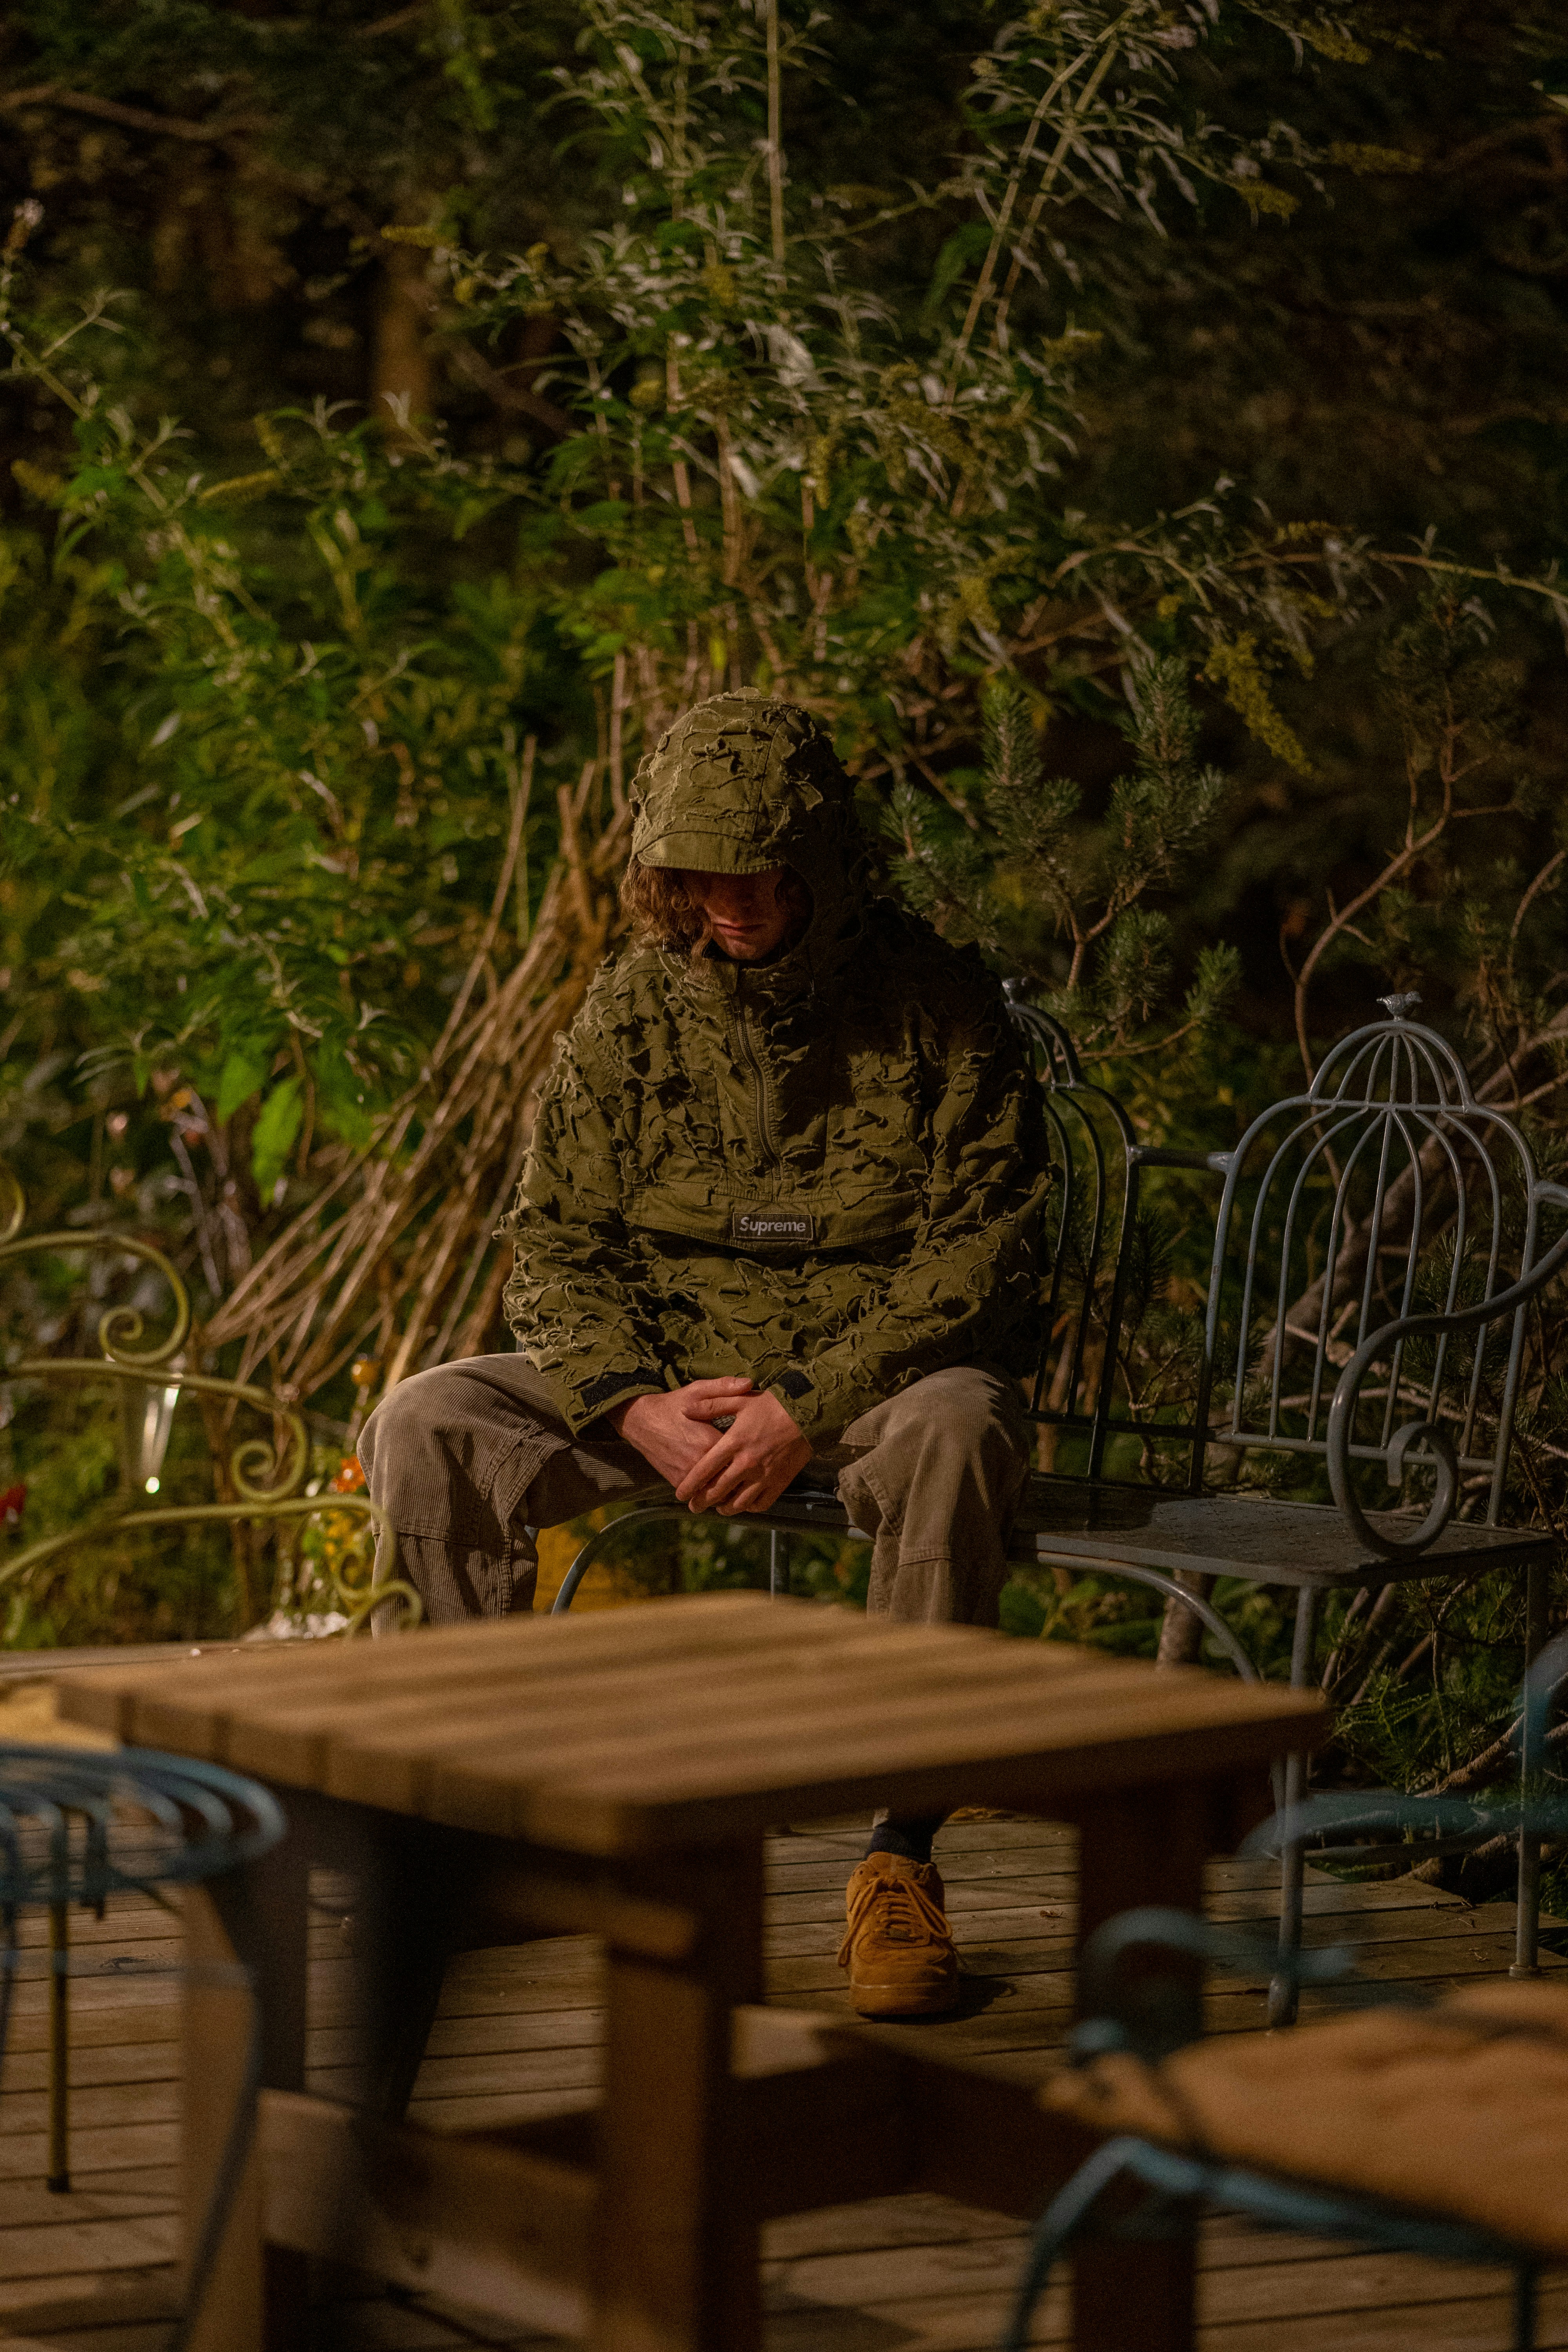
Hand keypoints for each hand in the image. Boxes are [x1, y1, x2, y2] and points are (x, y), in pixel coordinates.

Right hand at [609, 1377, 757, 1487]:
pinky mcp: (676, 1481)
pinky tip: (717, 1487)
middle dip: (742, 1480)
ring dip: (726, 1490)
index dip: (752, 1459)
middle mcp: (699, 1461)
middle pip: (730, 1480)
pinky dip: (708, 1493)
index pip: (740, 1459)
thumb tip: (749, 1382)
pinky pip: (698, 1494)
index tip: (759, 1457)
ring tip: (737, 1485)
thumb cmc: (673, 1404)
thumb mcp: (698, 1390)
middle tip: (752, 1476)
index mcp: (710, 1441)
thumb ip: (725, 1387)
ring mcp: (686, 1474)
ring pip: (715, 1492)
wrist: (641, 1420)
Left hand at [674, 1387, 812, 1516]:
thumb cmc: (772, 1405)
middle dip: (702, 1502)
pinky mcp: (780, 1482)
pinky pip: (761, 1504)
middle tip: (695, 1507)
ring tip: (718, 1507)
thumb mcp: (739, 1400)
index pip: (704, 1471)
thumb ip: (711, 1405)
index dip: (689, 1486)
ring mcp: (764, 1475)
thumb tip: (685, 1410)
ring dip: (724, 1508)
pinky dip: (749, 1507)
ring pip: (738, 1503)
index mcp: (734, 1442)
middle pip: (717, 1492)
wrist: (808, 1413)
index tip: (680, 1495)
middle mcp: (746, 1463)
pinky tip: (744, 1504)